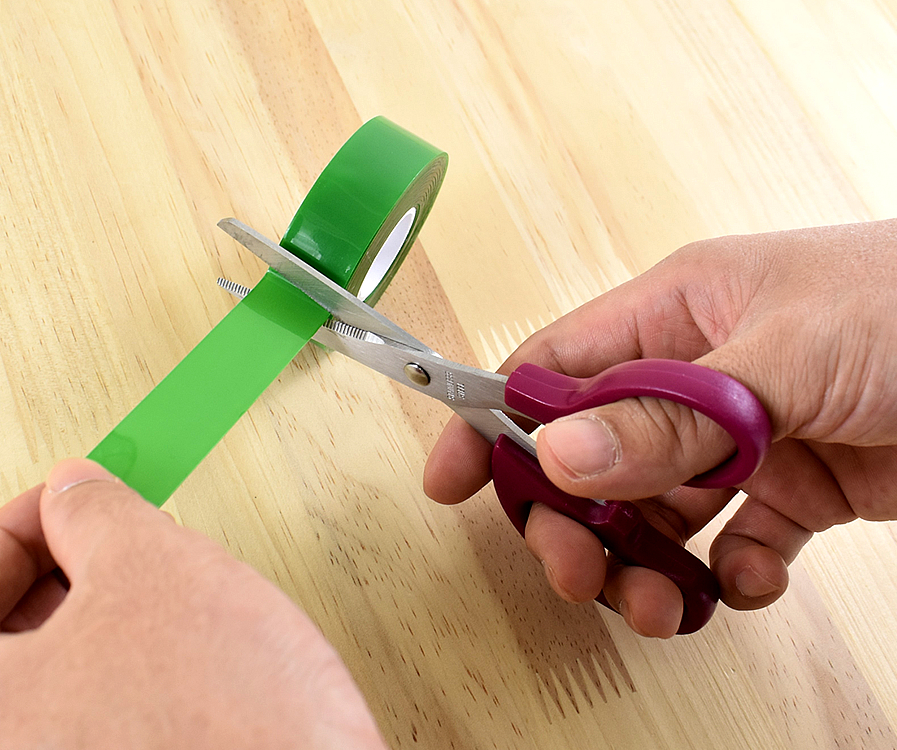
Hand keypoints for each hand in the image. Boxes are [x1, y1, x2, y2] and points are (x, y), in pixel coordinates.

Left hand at [0, 458, 386, 748]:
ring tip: (162, 608)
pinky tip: (176, 677)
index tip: (66, 502)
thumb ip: (92, 512)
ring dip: (92, 639)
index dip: (19, 526)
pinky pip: (76, 740)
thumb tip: (74, 493)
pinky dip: (112, 696)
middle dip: (59, 581)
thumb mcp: (152, 572)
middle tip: (117, 546)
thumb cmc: (217, 733)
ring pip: (35, 699)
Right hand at [425, 220, 896, 637]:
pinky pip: (738, 545)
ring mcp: (748, 437)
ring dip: (646, 568)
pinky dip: (734, 578)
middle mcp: (699, 377)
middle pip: (593, 460)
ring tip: (662, 606)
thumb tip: (559, 456)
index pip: (553, 371)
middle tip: (577, 573)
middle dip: (573, 523)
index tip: (450, 482)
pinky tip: (754, 582)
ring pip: (657, 515)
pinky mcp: (803, 489)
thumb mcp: (779, 356)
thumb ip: (667, 416)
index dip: (493, 425)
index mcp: (675, 315)